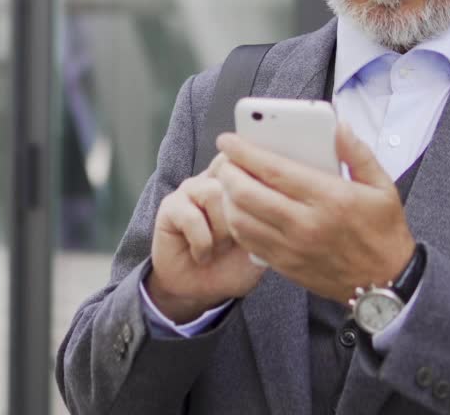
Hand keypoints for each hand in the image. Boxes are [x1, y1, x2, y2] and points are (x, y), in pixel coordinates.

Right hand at [147, 155, 265, 322]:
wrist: (199, 290)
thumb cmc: (232, 266)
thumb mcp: (261, 245)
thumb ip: (269, 220)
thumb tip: (278, 199)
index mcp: (238, 183)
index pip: (249, 159)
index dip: (258, 181)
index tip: (264, 210)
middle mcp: (214, 179)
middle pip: (235, 175)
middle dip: (242, 216)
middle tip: (238, 241)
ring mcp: (191, 190)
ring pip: (214, 192)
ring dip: (221, 229)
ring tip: (218, 248)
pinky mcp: (170, 207)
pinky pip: (191, 216)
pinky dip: (202, 242)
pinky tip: (202, 255)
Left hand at [215, 123, 415, 302]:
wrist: (386, 283)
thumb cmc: (383, 231)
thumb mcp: (382, 186)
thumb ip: (357, 152)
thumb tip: (337, 127)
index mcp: (330, 198)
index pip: (273, 170)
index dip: (244, 152)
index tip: (229, 140)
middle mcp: (306, 224)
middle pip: (247, 194)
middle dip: (228, 172)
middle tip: (225, 160)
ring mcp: (292, 248)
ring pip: (241, 220)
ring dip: (227, 198)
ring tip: (228, 183)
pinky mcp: (285, 266)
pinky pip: (248, 242)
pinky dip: (236, 223)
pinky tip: (239, 209)